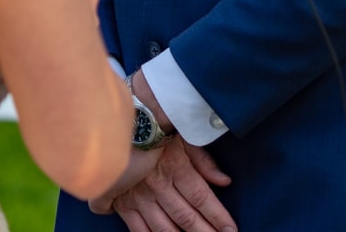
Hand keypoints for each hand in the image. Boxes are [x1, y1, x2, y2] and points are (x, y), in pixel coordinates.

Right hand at [89, 136, 235, 231]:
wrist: (114, 124)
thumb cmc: (153, 128)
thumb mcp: (182, 137)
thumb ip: (203, 161)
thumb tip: (224, 181)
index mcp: (175, 167)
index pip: (202, 198)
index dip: (218, 216)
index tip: (231, 230)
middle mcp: (159, 185)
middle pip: (186, 217)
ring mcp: (139, 197)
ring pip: (165, 228)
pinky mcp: (123, 203)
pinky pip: (138, 230)